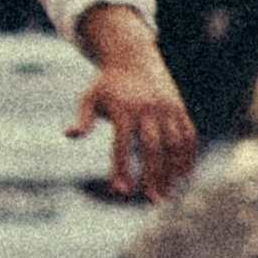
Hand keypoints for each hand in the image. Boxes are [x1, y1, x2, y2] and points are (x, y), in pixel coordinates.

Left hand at [70, 13, 196, 203]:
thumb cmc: (107, 85)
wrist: (133, 58)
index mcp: (124, 109)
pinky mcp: (179, 109)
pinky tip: (182, 177)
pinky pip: (188, 136)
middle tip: (151, 200)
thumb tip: (69, 135)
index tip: (119, 190)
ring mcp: (167, 109)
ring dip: (173, 171)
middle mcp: (148, 110)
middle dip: (153, 175)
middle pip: (153, 148)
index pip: (122, 145)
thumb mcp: (90, 97)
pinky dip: (188, 157)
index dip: (122, 168)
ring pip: (175, 144)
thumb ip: (83, 118)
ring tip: (166, 194)